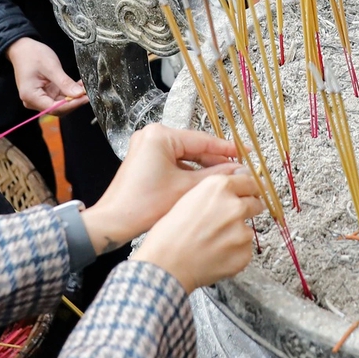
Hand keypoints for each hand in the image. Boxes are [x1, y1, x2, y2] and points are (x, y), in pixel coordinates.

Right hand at [6, 36, 87, 114]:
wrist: (22, 48)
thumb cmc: (32, 55)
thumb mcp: (51, 67)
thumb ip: (64, 82)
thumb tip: (78, 95)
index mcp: (31, 96)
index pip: (55, 108)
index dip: (72, 104)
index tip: (86, 98)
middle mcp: (33, 101)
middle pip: (58, 108)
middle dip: (74, 101)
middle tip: (88, 93)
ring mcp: (39, 98)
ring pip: (60, 104)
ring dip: (73, 97)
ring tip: (85, 87)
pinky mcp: (44, 93)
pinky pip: (59, 97)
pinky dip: (69, 92)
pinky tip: (78, 86)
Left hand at [82, 124, 240, 250]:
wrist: (114, 222)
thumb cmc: (144, 205)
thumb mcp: (186, 188)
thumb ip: (216, 176)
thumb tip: (240, 170)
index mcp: (160, 136)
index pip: (201, 140)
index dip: (226, 149)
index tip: (245, 153)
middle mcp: (152, 136)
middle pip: (193, 147)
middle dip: (215, 161)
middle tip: (239, 169)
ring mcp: (146, 147)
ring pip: (183, 156)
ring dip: (203, 168)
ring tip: (226, 177)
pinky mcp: (145, 160)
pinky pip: (173, 162)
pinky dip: (188, 172)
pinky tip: (205, 182)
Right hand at [134, 166, 263, 291]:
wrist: (165, 265)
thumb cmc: (168, 234)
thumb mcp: (187, 199)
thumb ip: (213, 192)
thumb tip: (232, 190)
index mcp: (219, 187)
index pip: (249, 181)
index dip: (248, 189)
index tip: (249, 193)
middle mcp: (234, 206)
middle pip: (255, 203)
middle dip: (246, 210)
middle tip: (228, 222)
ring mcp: (242, 231)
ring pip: (247, 230)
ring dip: (236, 235)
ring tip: (213, 243)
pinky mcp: (244, 254)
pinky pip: (244, 251)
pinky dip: (234, 254)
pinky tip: (215, 256)